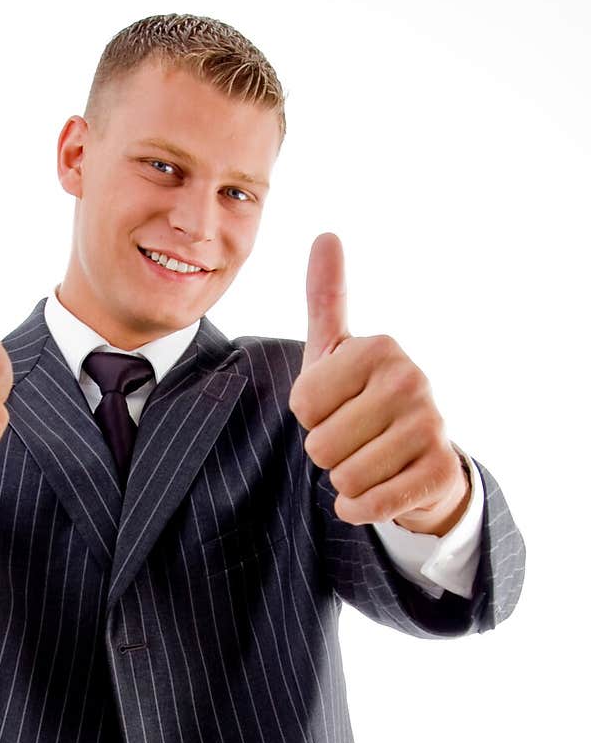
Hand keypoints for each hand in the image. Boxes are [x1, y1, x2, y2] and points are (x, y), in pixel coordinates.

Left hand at [289, 233, 469, 535]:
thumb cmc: (363, 399)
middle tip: (355, 439)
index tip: (337, 406)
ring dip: (346, 482)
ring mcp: (432, 425)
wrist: (421, 456)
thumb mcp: (337, 350)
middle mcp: (411, 379)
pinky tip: (376, 492)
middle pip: (320, 446)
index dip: (309, 417)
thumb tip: (326, 235)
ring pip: (345, 479)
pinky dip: (361, 508)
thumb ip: (327, 298)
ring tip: (370, 460)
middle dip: (328, 454)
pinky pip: (370, 505)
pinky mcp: (440, 471)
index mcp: (379, 348)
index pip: (302, 405)